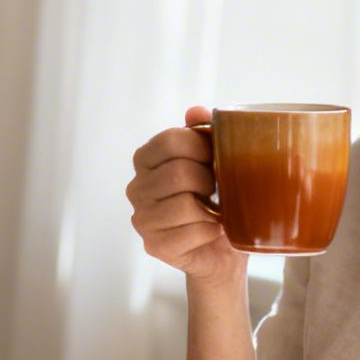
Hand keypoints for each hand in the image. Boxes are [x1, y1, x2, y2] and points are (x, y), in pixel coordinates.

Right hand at [127, 107, 246, 282]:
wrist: (223, 248)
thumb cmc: (217, 199)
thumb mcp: (214, 160)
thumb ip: (203, 131)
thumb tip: (195, 111)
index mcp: (146, 159)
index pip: (170, 141)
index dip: (200, 147)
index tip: (213, 158)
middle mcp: (136, 187)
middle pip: (178, 173)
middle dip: (208, 181)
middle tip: (216, 189)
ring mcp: (142, 218)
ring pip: (183, 205)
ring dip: (210, 209)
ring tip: (215, 211)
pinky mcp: (154, 245)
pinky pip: (189, 233)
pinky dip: (210, 232)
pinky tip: (212, 231)